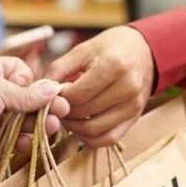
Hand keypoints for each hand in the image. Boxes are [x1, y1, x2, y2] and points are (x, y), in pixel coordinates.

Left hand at [0, 56, 69, 162]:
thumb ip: (27, 94)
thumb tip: (53, 90)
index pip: (22, 73)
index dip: (32, 82)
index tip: (38, 90)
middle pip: (27, 98)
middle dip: (44, 105)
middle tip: (63, 110)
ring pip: (24, 119)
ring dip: (38, 123)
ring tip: (53, 127)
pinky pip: (14, 138)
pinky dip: (24, 140)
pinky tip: (31, 141)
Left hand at [46, 26, 153, 146]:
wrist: (145, 51)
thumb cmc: (111, 47)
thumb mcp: (84, 49)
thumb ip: (59, 68)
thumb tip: (40, 90)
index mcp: (114, 66)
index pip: (76, 95)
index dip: (58, 98)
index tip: (52, 94)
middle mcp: (127, 87)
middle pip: (84, 113)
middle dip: (64, 113)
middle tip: (55, 106)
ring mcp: (133, 105)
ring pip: (94, 130)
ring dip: (74, 127)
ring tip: (66, 116)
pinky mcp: (135, 117)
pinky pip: (109, 139)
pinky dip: (91, 138)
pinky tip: (81, 127)